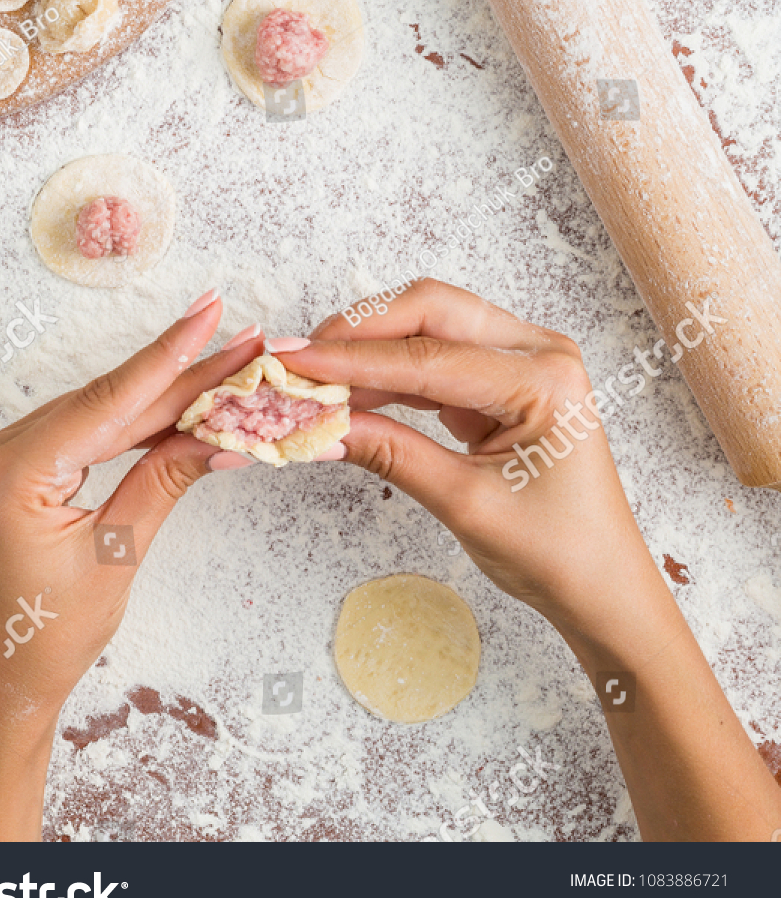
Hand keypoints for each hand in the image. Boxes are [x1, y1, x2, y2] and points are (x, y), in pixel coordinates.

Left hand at [0, 291, 262, 839]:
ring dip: (160, 395)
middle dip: (179, 377)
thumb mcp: (119, 553)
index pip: (107, 402)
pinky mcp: (6, 462)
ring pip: (96, 411)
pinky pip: (78, 429)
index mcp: (9, 476)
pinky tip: (174, 402)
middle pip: (107, 403)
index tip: (211, 313)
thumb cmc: (51, 634)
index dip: (169, 356)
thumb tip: (224, 432)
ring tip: (224, 365)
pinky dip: (127, 421)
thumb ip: (166, 478)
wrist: (0, 676)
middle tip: (242, 341)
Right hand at [280, 280, 780, 841]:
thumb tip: (321, 426)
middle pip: (431, 310)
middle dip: (360, 330)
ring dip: (371, 347)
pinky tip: (349, 391)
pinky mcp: (504, 379)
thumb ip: (391, 454)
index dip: (353, 358)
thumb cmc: (557, 552)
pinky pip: (437, 357)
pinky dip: (391, 371)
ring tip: (312, 375)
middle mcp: (540, 352)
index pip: (428, 356)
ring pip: (431, 325)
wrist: (603, 587)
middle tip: (298, 356)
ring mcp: (525, 360)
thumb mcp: (466, 505)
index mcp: (545, 379)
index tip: (295, 360)